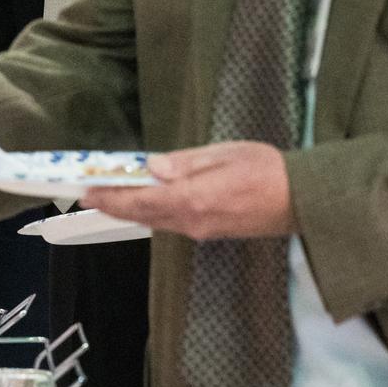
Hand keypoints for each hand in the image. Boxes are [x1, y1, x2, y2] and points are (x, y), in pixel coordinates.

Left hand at [83, 142, 293, 239]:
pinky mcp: (210, 232)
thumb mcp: (223, 154)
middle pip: (142, 216)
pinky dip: (150, 213)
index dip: (110, 198)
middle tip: (87, 195)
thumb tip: (151, 168)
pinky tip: (143, 204)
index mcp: (192, 200)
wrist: (301, 201)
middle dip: (113, 206)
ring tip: (108, 198)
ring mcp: (201, 231)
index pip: (139, 202)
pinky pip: (171, 223)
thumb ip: (184, 163)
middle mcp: (191, 222)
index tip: (85, 191)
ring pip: (155, 221)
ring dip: (130, 211)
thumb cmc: (266, 169)